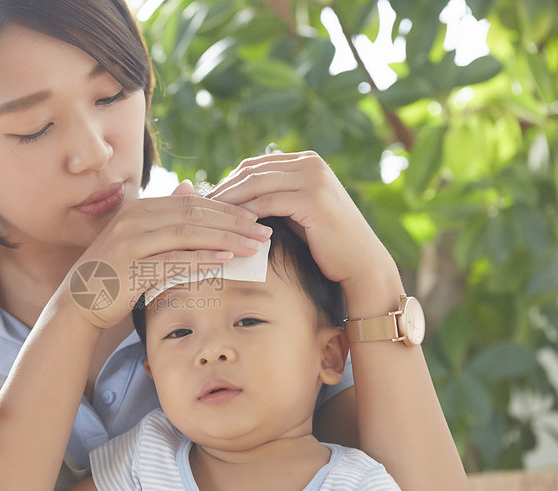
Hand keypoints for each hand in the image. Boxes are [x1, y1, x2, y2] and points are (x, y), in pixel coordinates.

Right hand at [67, 180, 272, 328]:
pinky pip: (173, 260)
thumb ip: (164, 218)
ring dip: (225, 238)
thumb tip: (189, 188)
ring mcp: (130, 241)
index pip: (192, 202)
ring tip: (253, 245)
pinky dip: (201, 259)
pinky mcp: (130, 267)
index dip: (226, 208)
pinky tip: (225, 260)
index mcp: (139, 208)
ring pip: (187, 233)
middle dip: (233, 221)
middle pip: (194, 213)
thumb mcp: (139, 239)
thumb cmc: (115, 274)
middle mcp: (134, 218)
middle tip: (264, 230)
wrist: (79, 302)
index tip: (255, 217)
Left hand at [207, 152, 395, 293]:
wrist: (360, 263)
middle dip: (223, 190)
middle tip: (198, 209)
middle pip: (251, 171)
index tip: (204, 201)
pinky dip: (245, 214)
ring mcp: (313, 178)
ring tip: (207, 219)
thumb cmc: (325, 242)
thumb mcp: (295, 212)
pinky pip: (267, 203)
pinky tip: (229, 228)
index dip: (228, 182)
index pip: (254, 166)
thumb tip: (230, 199)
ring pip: (255, 184)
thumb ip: (271, 198)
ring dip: (229, 202)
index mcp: (306, 161)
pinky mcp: (312, 198)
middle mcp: (310, 163)